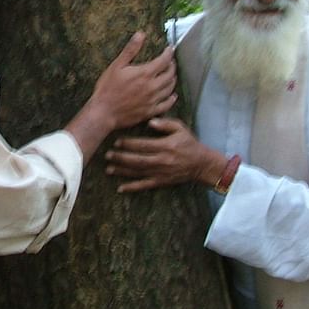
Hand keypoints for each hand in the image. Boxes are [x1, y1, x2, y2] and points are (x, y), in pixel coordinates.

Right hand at [64, 32, 176, 160]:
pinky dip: (171, 99)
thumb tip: (140, 35)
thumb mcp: (117, 66)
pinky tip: (172, 96)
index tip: (170, 49)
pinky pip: (166, 104)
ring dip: (172, 80)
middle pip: (170, 74)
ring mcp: (152, 100)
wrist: (104, 112)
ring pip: (170, 88)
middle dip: (172, 66)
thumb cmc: (107, 89)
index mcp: (144, 73)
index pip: (164, 60)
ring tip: (171, 75)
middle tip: (170, 62)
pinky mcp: (150, 111)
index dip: (169, 53)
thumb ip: (130, 50)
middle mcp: (152, 87)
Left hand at [105, 117, 224, 192]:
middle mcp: (162, 160)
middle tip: (107, 155)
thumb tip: (150, 121)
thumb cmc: (189, 143)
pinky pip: (145, 185)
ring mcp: (161, 172)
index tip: (116, 142)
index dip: (128, 143)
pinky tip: (120, 188)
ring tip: (109, 169)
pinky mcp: (161, 181)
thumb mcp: (180, 128)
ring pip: (138, 172)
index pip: (143, 145)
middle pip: (137, 159)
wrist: (201, 164)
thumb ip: (165, 124)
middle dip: (121, 157)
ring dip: (122, 171)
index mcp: (166, 146)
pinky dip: (132, 187)